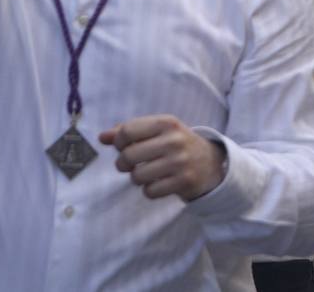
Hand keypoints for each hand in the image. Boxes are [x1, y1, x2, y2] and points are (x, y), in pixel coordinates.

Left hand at [100, 115, 225, 201]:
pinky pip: (150, 191)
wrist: (211, 162)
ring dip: (137, 178)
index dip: (119, 142)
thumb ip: (130, 131)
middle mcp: (174, 140)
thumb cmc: (176, 144)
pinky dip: (150, 190)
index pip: (128, 131)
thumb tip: (102, 137)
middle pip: (129, 155)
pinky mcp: (184, 182)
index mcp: (166, 122)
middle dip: (123, 163)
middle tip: (130, 164)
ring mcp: (180, 162)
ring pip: (137, 176)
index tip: (124, 146)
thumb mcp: (158, 131)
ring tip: (146, 173)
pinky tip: (158, 183)